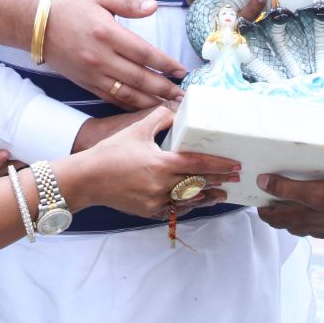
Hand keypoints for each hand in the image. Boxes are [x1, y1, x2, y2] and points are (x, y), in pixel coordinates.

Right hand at [41, 0, 186, 109]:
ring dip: (151, 102)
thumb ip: (128, 1)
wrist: (39, 27)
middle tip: (183, 97)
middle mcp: (101, 58)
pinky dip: (130, 106)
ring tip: (170, 108)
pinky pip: (112, 98)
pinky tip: (145, 109)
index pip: (144, 53)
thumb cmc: (72, 6)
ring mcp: (93, 74)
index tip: (181, 71)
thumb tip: (153, 6)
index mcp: (108, 34)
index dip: (165, 64)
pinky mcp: (86, 83)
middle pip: (140, 78)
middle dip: (164, 89)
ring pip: (127, 93)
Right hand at [72, 108, 240, 219]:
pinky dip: (187, 205)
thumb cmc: (111, 153)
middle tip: (235, 178)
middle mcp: (162, 185)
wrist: (88, 179)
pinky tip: (196, 201)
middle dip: (219, 181)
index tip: (235, 165)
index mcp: (161, 164)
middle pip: (199, 184)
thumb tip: (176, 110)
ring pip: (189, 201)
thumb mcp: (136, 130)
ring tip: (221, 194)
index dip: (220, 165)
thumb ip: (159, 118)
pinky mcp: (148, 212)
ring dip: (207, 197)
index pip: (198, 164)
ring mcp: (155, 201)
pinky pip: (174, 210)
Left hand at [255, 173, 323, 238]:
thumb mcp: (317, 191)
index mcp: (305, 218)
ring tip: (291, 208)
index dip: (265, 212)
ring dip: (295, 219)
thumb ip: (289, 188)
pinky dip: (315, 219)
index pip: (277, 218)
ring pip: (307, 226)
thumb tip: (263, 183)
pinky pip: (323, 225)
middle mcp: (316, 226)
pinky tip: (321, 213)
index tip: (257, 203)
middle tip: (269, 205)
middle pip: (290, 224)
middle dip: (277, 216)